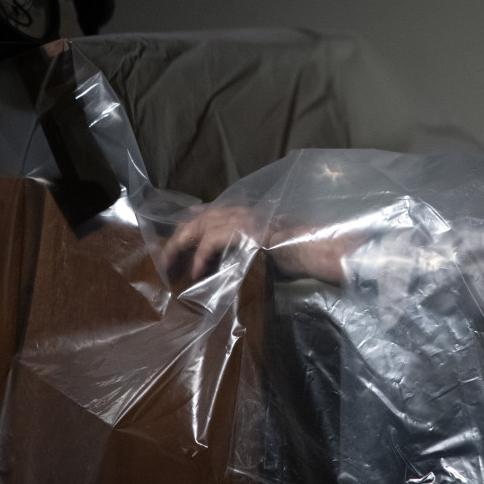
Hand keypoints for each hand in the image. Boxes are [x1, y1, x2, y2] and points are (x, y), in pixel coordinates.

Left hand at [159, 204, 358, 284]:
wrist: (318, 249)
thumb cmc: (297, 252)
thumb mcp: (263, 247)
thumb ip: (243, 248)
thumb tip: (223, 263)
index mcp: (244, 211)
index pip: (206, 212)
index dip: (187, 225)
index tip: (172, 242)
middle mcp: (240, 210)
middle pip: (196, 220)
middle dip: (176, 241)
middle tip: (164, 263)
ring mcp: (243, 217)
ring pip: (199, 227)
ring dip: (182, 248)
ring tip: (172, 269)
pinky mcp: (244, 229)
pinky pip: (212, 241)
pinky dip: (201, 258)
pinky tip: (197, 274)